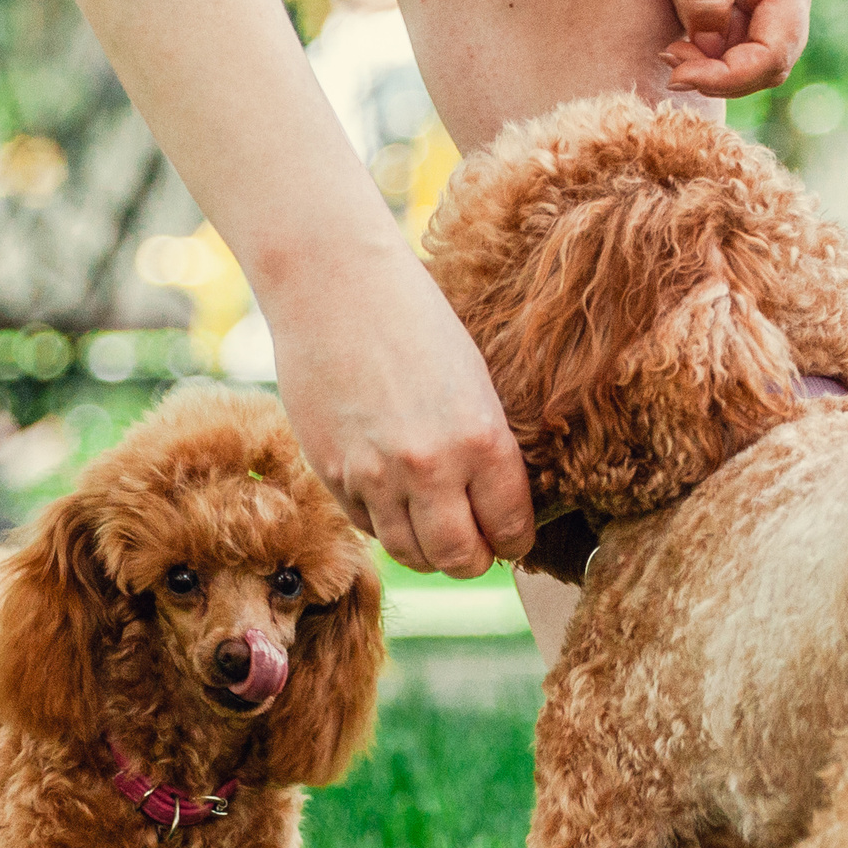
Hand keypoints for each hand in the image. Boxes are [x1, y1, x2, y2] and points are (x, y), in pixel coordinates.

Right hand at [261, 244, 535, 577]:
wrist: (334, 287)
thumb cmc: (415, 322)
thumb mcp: (474, 383)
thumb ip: (485, 450)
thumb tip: (493, 507)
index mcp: (481, 441)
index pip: (510, 529)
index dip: (514, 540)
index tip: (510, 537)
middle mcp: (431, 469)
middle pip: (460, 560)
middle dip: (473, 559)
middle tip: (474, 543)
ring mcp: (375, 477)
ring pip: (411, 555)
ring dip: (428, 551)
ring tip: (434, 526)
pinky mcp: (332, 475)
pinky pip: (368, 527)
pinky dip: (385, 523)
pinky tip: (393, 495)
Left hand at [636, 0, 818, 97]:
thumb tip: (709, 46)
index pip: (776, 53)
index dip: (731, 76)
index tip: (681, 72)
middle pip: (767, 61)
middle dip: (720, 74)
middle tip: (670, 63)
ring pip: (745, 50)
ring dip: (708, 59)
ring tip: (669, 40)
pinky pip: (729, 29)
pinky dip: (702, 38)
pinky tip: (675, 24)